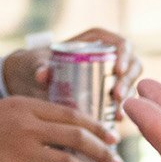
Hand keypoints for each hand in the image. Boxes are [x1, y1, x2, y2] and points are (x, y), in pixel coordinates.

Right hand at [0, 97, 118, 161]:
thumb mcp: (2, 112)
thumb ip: (28, 119)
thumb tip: (57, 137)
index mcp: (26, 105)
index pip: (71, 114)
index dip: (96, 127)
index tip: (112, 137)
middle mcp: (27, 123)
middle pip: (77, 136)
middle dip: (102, 151)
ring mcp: (19, 148)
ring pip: (68, 161)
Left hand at [17, 26, 144, 105]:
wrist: (29, 82)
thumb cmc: (35, 65)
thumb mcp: (36, 63)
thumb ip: (38, 66)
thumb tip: (42, 74)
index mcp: (96, 40)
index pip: (120, 43)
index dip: (124, 55)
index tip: (118, 71)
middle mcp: (108, 56)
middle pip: (131, 64)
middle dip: (128, 80)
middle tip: (117, 96)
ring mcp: (111, 75)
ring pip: (130, 84)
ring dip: (128, 98)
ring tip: (117, 113)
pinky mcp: (108, 94)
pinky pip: (122, 100)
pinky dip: (121, 110)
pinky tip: (115, 122)